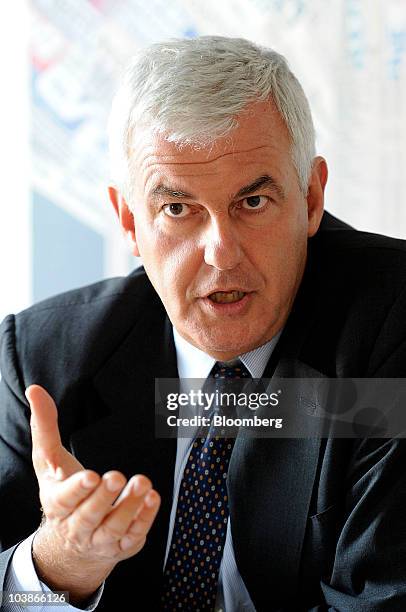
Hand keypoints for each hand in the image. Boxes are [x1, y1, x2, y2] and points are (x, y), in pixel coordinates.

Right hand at [26, 384, 160, 603]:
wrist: (71, 545)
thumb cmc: (62, 491)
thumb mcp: (48, 460)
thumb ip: (44, 426)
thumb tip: (34, 389)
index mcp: (57, 504)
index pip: (65, 499)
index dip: (77, 489)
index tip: (91, 475)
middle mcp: (77, 526)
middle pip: (89, 514)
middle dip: (103, 496)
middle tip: (116, 476)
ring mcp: (101, 538)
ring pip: (114, 526)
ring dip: (129, 505)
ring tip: (142, 482)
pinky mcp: (122, 544)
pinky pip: (134, 534)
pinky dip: (144, 518)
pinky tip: (153, 497)